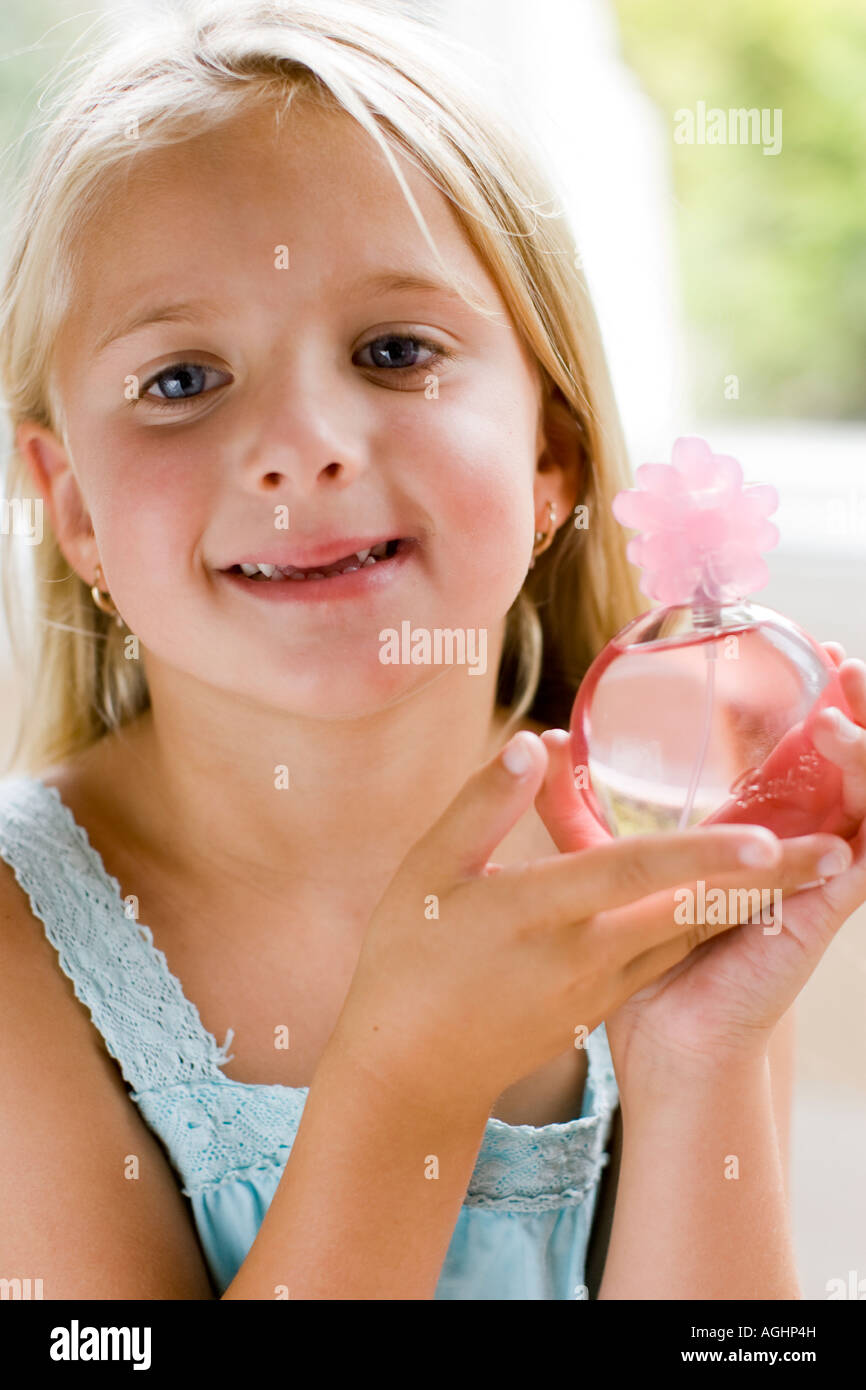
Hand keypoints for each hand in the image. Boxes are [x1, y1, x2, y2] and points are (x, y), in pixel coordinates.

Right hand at [328, 731, 807, 1113]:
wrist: (412, 1067)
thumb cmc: (410, 957)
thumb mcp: (429, 871)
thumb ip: (484, 804)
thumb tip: (538, 742)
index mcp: (537, 913)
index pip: (630, 874)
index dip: (699, 854)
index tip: (762, 836)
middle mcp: (583, 954)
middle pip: (689, 910)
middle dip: (766, 881)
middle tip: (834, 850)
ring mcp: (600, 987)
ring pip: (691, 936)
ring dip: (755, 902)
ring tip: (813, 865)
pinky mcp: (604, 1003)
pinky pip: (671, 955)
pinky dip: (715, 924)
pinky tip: (744, 896)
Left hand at [534, 650, 865, 1096]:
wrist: (665, 1043)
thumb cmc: (637, 966)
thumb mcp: (604, 866)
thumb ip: (575, 811)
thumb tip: (540, 743)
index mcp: (755, 840)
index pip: (804, 761)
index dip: (820, 710)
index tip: (817, 654)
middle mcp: (795, 854)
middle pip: (846, 769)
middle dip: (856, 711)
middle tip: (841, 658)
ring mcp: (815, 880)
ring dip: (865, 742)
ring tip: (843, 692)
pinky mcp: (825, 907)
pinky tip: (844, 748)